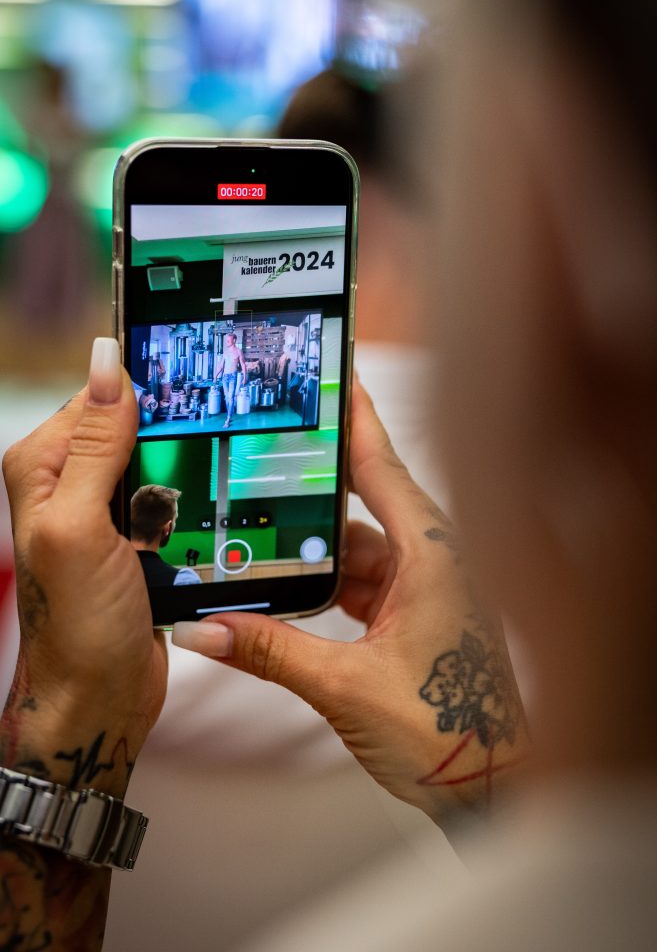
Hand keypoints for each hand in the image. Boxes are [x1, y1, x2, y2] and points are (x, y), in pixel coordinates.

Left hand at [1, 339, 166, 798]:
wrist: (101, 698)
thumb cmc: (76, 624)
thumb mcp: (79, 525)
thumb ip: (93, 444)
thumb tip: (107, 362)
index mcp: (44, 466)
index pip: (100, 399)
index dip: (147, 393)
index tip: (197, 389)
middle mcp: (74, 484)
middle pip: (139, 428)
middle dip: (175, 441)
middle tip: (199, 461)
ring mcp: (110, 512)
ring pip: (167, 464)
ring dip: (190, 477)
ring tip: (201, 500)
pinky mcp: (141, 538)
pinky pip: (179, 502)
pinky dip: (197, 507)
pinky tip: (209, 518)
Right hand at [173, 383, 526, 819]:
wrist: (493, 788)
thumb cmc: (445, 732)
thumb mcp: (345, 687)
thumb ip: (270, 652)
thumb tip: (202, 630)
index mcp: (433, 554)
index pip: (381, 465)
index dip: (353, 416)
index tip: (329, 369)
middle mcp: (436, 557)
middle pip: (364, 500)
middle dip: (311, 485)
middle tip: (262, 451)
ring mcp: (430, 585)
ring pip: (361, 545)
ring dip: (315, 546)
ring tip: (255, 528)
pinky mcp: (421, 612)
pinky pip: (367, 579)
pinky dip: (330, 581)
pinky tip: (288, 585)